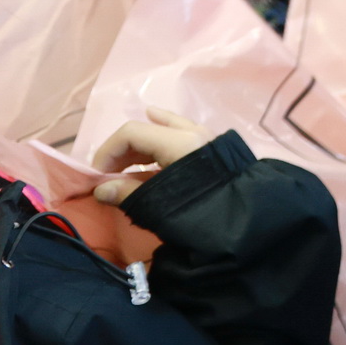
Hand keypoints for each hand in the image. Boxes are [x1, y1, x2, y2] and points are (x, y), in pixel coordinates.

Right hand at [91, 106, 215, 204]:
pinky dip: (162, 135)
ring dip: (140, 149)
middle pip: (147, 131)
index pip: (131, 133)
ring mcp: (205, 139)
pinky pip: (180, 134)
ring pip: (165, 131)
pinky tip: (155, 121)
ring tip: (124, 165)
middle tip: (108, 176)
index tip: (97, 177)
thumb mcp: (158, 205)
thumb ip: (127, 193)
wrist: (248, 223)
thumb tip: (101, 190)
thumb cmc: (199, 212)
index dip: (108, 152)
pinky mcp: (211, 150)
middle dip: (122, 152)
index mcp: (179, 141)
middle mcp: (193, 133)